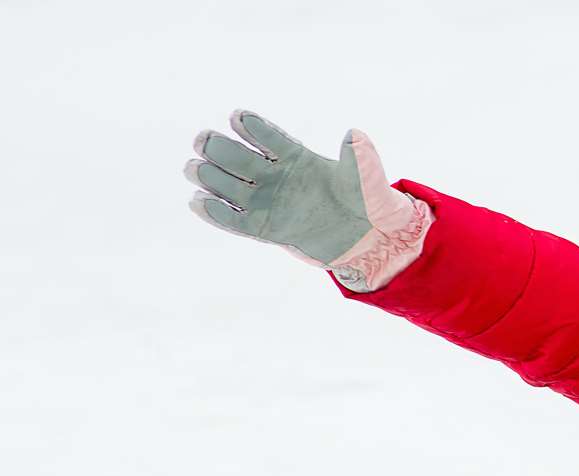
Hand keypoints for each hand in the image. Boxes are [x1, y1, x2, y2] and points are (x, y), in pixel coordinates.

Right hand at [185, 111, 428, 289]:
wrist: (367, 240)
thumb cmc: (369, 203)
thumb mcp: (370, 181)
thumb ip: (361, 159)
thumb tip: (354, 134)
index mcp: (296, 156)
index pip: (267, 135)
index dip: (251, 126)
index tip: (237, 118)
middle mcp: (275, 175)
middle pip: (236, 156)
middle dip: (216, 147)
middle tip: (204, 142)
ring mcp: (266, 201)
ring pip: (227, 184)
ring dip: (207, 175)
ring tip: (196, 169)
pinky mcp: (264, 228)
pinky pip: (233, 220)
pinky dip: (215, 212)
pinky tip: (199, 202)